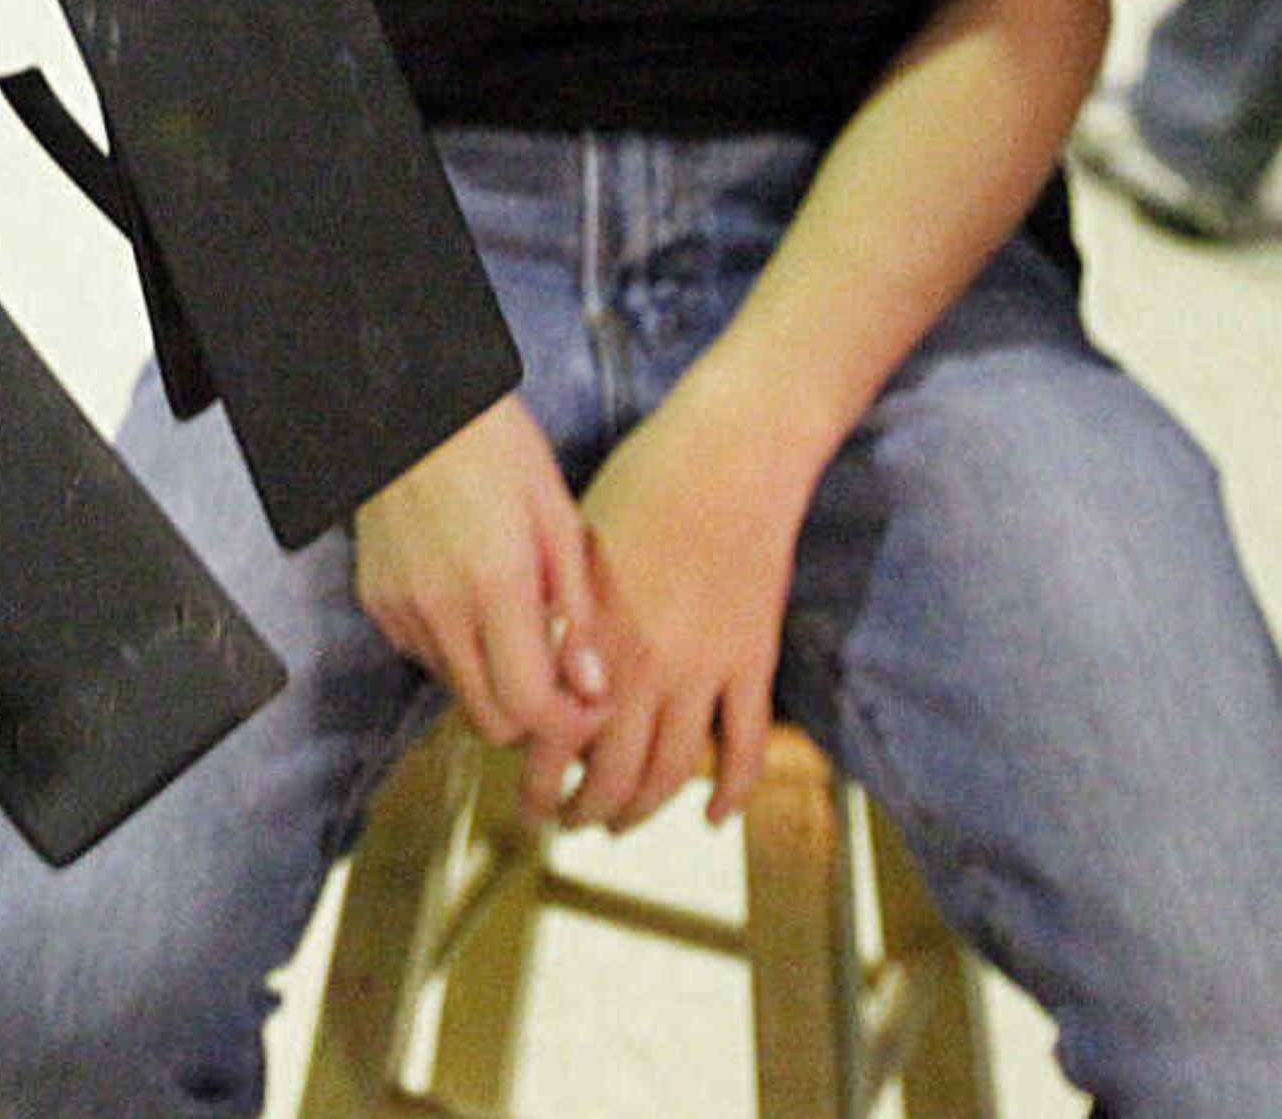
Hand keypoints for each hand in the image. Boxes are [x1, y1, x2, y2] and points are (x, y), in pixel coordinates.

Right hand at [352, 392, 610, 805]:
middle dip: (534, 718)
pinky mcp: (377, 601)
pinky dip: (459, 651)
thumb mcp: (559, 518)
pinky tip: (476, 607)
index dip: (570, 725)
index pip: (530, 709)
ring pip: (457, 692)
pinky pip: (427, 656)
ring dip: (496, 683)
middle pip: (490, 721)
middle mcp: (439, 608)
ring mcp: (400, 608)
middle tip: (564, 684)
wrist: (412, 407)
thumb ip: (578, 610)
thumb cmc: (495, 448)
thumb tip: (593, 686)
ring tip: (521, 632)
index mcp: (495, 586)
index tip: (592, 703)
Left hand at [556, 387, 814, 832]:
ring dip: (643, 810)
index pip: (555, 737)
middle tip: (568, 821)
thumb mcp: (575, 549)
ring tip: (619, 824)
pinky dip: (731, 792)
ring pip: (672, 772)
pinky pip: (746, 747)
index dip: (539, 776)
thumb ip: (561, 620)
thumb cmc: (643, 485)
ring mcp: (705, 669)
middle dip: (584, 808)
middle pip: (612, 772)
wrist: (730, 457)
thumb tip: (536, 669)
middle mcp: (645, 666)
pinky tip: (711, 817)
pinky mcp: (754, 662)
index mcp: (593, 636)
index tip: (528, 792)